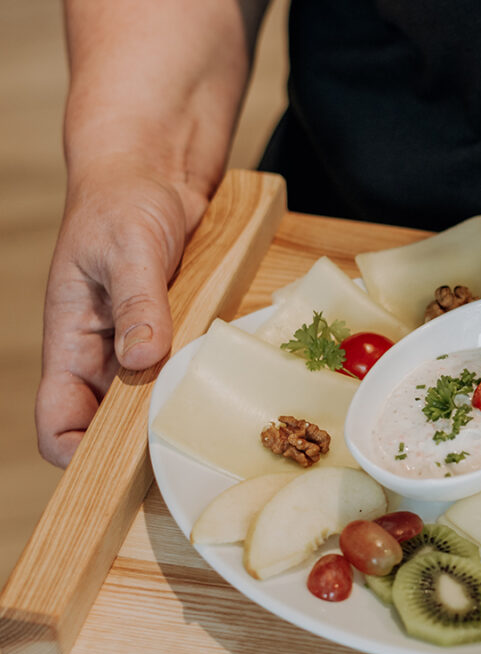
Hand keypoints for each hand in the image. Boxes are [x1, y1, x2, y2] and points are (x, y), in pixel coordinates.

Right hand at [36, 160, 209, 466]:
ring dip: (177, 417)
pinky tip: (233, 393)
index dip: (79, 456)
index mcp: (70, 340)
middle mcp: (102, 354)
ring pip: (152, 406)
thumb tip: (139, 358)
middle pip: (111, 429)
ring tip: (218, 430)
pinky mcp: (175, 335)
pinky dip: (202, 387)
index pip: (57, 422)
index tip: (124, 468)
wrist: (155, 169)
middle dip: (141, 448)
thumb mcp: (129, 247)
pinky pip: (184, 375)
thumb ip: (136, 302)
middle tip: (189, 458)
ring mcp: (139, 347)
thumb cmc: (123, 199)